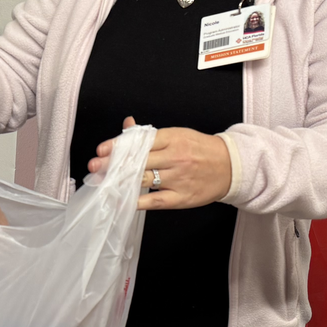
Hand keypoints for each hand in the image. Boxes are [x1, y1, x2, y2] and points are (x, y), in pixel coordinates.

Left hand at [89, 117, 232, 210]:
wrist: (231, 166)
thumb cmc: (202, 149)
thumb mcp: (178, 135)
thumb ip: (151, 134)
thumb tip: (127, 124)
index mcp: (173, 138)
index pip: (139, 141)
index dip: (117, 146)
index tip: (100, 150)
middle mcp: (175, 158)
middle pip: (137, 161)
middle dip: (113, 165)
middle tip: (94, 168)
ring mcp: (178, 179)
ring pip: (143, 180)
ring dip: (120, 182)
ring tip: (103, 183)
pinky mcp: (182, 198)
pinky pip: (155, 201)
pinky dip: (137, 201)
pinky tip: (123, 200)